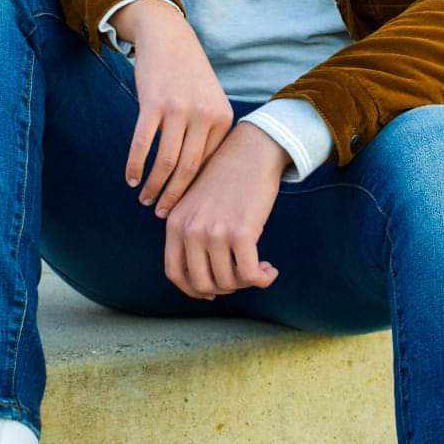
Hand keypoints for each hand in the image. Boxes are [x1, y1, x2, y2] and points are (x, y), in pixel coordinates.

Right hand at [120, 0, 235, 211]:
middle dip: (173, 197)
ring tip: (144, 199)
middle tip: (162, 214)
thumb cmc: (188, 75)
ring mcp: (179, 109)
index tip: (182, 206)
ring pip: (165, 162)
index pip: (207, 166)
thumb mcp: (209, 101)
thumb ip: (207, 135)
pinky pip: (143, 144)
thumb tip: (195, 180)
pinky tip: (130, 178)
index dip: (193, 191)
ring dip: (152, 186)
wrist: (169, 37)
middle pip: (187, 170)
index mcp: (222, 119)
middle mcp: (204, 116)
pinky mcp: (153, 103)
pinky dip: (135, 166)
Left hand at [158, 122, 286, 300]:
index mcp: (175, 223)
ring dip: (247, 282)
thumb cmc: (228, 179)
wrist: (252, 152)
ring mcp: (214, 232)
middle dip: (225, 288)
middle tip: (241, 279)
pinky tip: (270, 270)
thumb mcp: (197, 204)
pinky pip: (249, 274)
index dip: (193, 289)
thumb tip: (205, 283)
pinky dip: (262, 279)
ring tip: (259, 269)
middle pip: (202, 283)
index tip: (212, 291)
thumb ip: (192, 235)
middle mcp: (190, 229)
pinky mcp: (241, 232)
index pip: (174, 272)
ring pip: (228, 281)